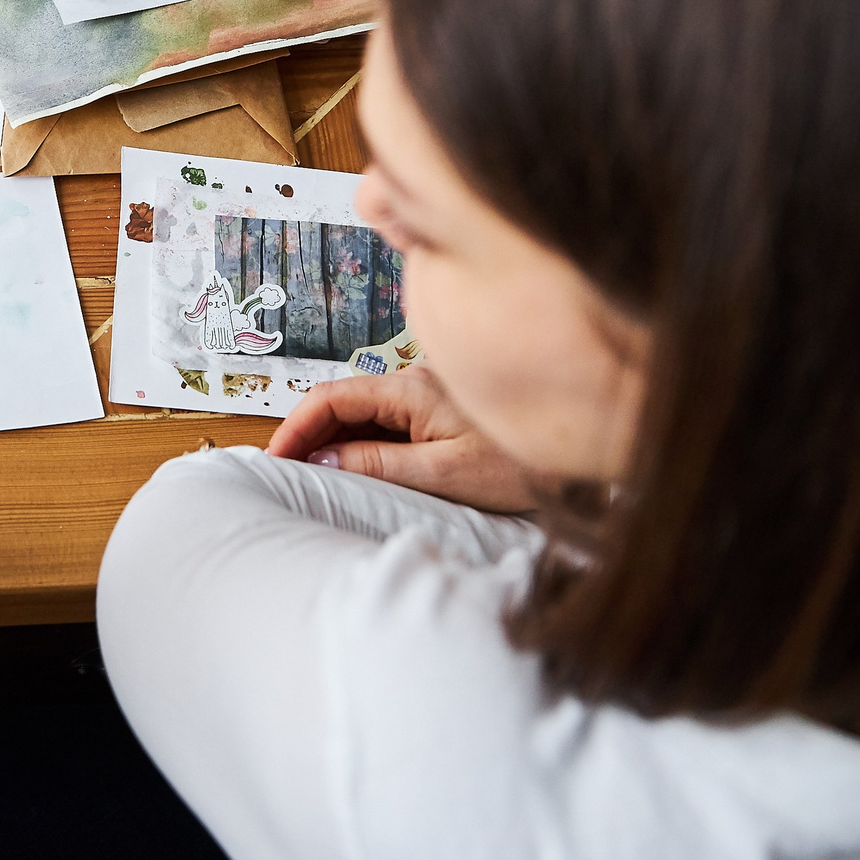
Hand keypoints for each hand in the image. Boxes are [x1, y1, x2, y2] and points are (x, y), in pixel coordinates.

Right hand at [266, 366, 537, 513]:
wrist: (585, 452)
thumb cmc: (524, 464)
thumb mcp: (444, 473)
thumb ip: (379, 463)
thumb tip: (323, 459)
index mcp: (412, 389)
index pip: (332, 396)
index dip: (295, 427)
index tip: (274, 460)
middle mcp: (414, 382)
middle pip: (340, 401)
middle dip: (304, 434)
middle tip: (281, 475)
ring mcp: (425, 396)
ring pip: (360, 412)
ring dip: (329, 440)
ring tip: (306, 476)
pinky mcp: (437, 413)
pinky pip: (384, 423)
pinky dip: (356, 443)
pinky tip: (348, 468)